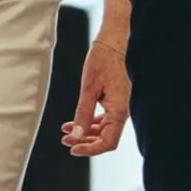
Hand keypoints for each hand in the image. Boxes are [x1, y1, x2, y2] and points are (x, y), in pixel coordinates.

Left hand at [63, 36, 130, 156]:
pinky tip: (75, 121)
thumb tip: (76, 135)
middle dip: (85, 141)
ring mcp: (122, 106)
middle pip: (106, 137)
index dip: (90, 149)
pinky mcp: (118, 100)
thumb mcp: (89, 88)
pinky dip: (91, 121)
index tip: (73, 149)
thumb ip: (82, 113)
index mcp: (120, 111)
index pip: (108, 142)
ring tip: (67, 132)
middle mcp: (124, 111)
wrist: (115, 40)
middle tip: (66, 141)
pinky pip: (106, 117)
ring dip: (86, 132)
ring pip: (105, 128)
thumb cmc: (104, 59)